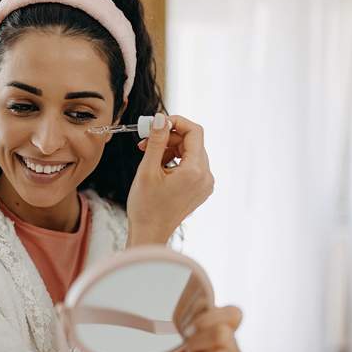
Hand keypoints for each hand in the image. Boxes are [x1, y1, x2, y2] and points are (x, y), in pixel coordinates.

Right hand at [126, 114, 213, 245]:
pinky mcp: (200, 189)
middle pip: (192, 142)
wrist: (150, 233)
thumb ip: (157, 141)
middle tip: (146, 142)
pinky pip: (191, 166)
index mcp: (195, 171)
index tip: (157, 124)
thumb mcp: (147, 170)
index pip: (194, 132)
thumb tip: (161, 118)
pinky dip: (175, 161)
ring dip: (170, 149)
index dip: (176, 122)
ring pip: (191, 153)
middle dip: (169, 138)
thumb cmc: (146, 207)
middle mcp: (206, 177)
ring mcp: (205, 184)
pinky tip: (159, 168)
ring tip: (149, 157)